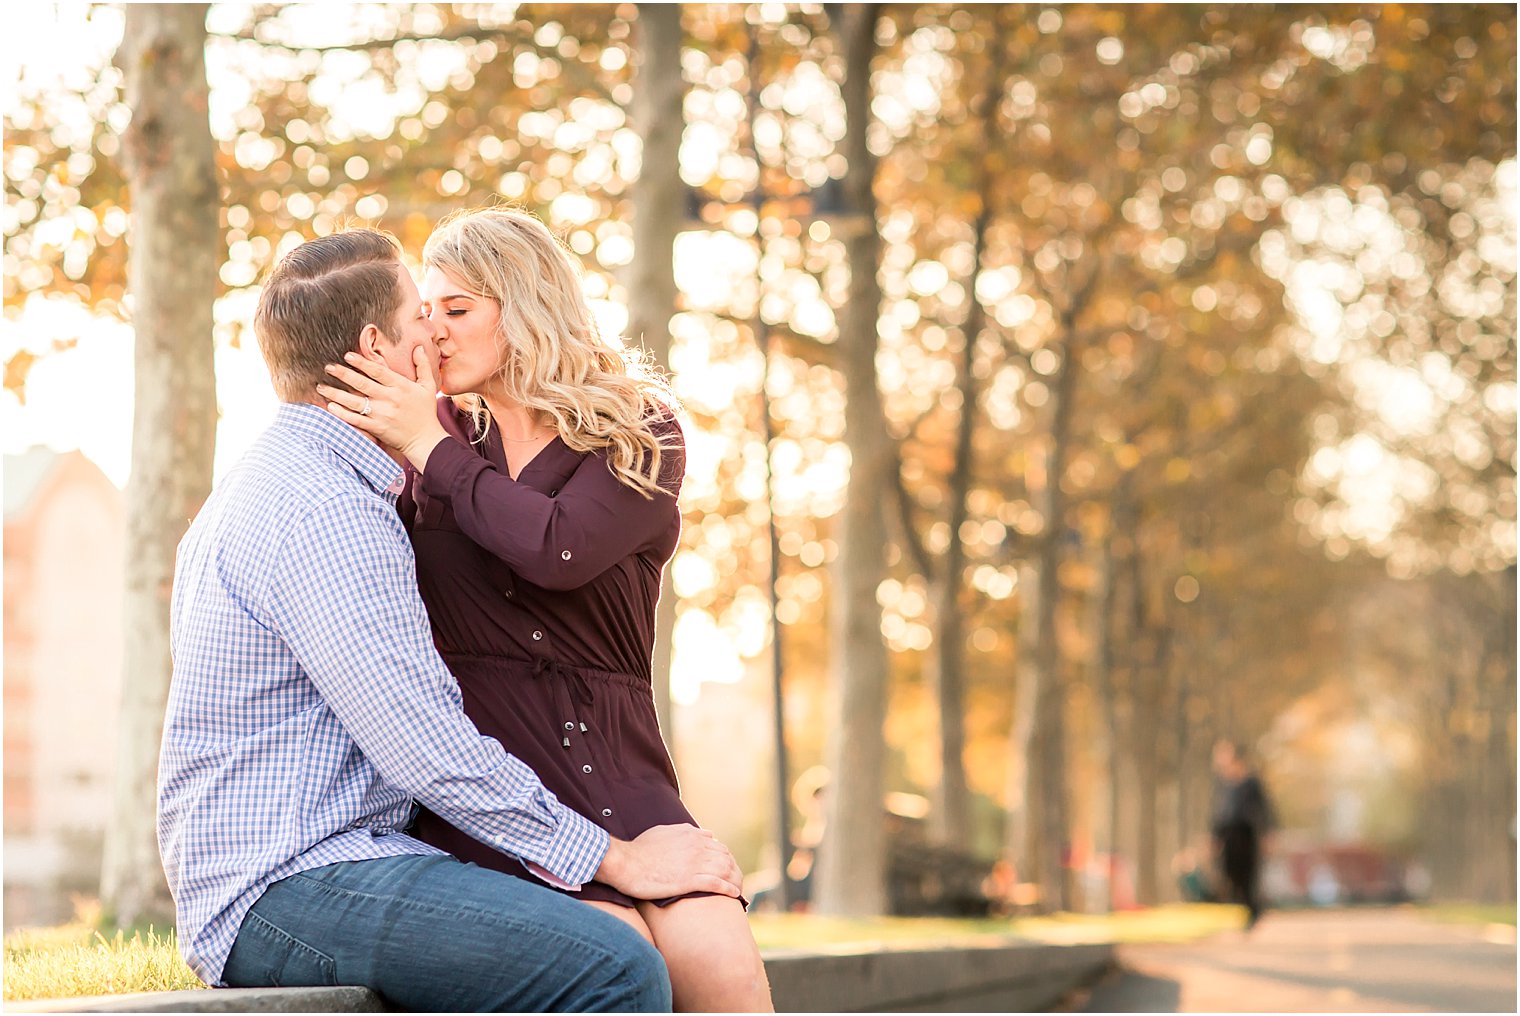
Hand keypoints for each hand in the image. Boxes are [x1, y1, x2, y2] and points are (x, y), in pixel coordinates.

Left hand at [319, 347, 447, 470]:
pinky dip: (342, 413)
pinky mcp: (377, 428)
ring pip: (355, 402)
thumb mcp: (428, 387)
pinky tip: (330, 407)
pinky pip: (356, 420)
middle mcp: (390, 399)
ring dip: (336, 394)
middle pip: (362, 384)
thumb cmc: (426, 412)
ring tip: (321, 387)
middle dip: (343, 374)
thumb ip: (423, 366)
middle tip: (328, 367)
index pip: (378, 371)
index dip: (362, 362)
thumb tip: (418, 347)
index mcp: (401, 386)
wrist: (426, 441)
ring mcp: (382, 414)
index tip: (347, 355)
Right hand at [596, 824, 742, 900]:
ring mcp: (693, 863)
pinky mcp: (688, 880)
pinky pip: (716, 884)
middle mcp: (696, 847)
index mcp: (691, 835)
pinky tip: (734, 895)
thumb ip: (686, 831)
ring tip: (739, 890)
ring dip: (736, 881)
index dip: (726, 859)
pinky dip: (728, 889)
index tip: (728, 869)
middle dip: (734, 870)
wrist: (625, 863)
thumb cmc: (640, 849)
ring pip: (725, 871)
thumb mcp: (664, 831)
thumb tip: (705, 833)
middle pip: (726, 858)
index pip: (719, 846)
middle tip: (737, 882)